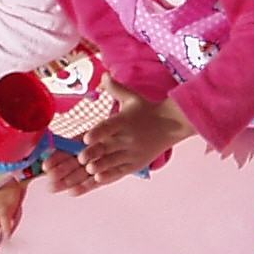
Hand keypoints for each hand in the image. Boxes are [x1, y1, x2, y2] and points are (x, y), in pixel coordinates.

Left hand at [69, 86, 193, 190]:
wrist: (172, 124)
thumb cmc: (146, 110)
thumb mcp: (132, 97)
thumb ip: (115, 88)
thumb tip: (104, 75)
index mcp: (124, 120)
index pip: (109, 126)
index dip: (98, 132)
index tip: (87, 138)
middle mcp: (128, 137)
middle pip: (108, 146)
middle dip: (93, 153)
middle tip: (81, 158)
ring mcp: (132, 152)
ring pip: (112, 162)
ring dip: (99, 167)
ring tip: (88, 169)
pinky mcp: (136, 164)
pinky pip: (120, 172)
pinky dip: (109, 176)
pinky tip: (98, 179)